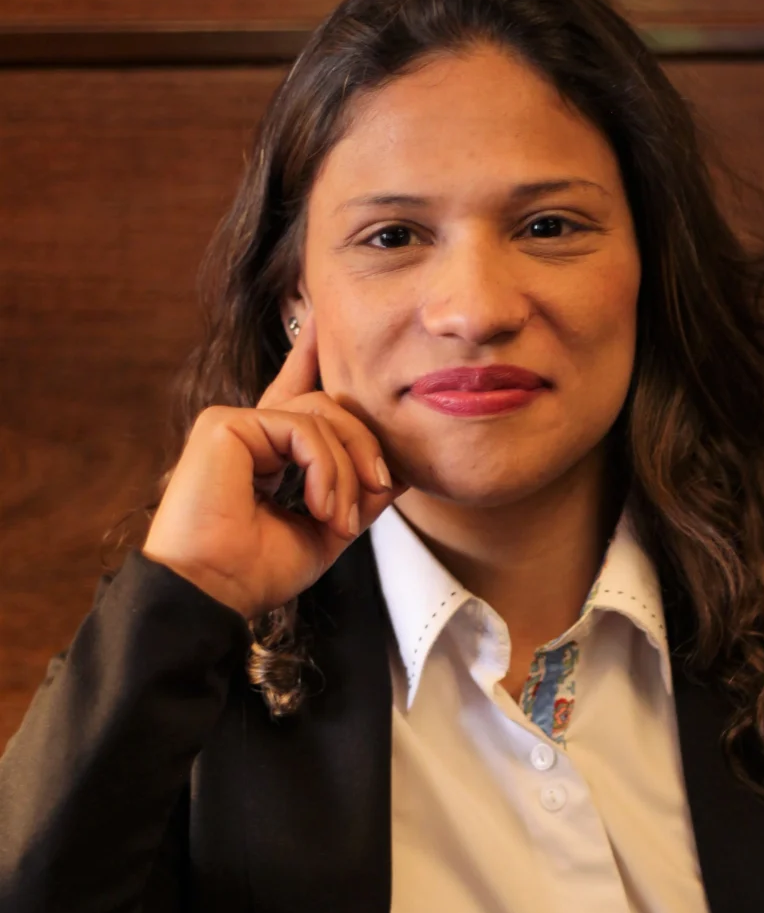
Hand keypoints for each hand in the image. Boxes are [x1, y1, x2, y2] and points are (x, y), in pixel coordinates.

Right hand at [143, 310, 405, 617]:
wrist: (214, 593)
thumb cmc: (256, 573)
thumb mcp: (326, 530)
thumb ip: (357, 495)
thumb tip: (399, 471)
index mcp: (266, 454)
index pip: (297, 396)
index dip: (310, 355)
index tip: (322, 318)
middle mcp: (249, 432)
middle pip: (329, 407)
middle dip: (363, 446)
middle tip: (379, 490)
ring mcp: (234, 424)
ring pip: (321, 414)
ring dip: (346, 470)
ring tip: (340, 518)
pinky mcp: (225, 425)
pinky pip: (301, 428)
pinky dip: (325, 469)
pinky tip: (319, 506)